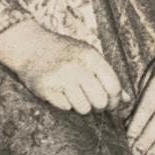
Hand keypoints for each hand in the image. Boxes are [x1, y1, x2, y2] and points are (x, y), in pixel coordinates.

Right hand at [0, 18, 123, 114]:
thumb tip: (126, 100)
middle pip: (100, 101)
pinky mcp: (46, 88)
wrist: (29, 45)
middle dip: (98, 106)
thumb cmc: (63, 52)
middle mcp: (76, 66)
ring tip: (74, 93)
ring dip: (80, 105)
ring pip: (83, 108)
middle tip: (92, 101)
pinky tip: (59, 92)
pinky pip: (65, 108)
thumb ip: (107, 76)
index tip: (112, 105)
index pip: (113, 86)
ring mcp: (60, 77)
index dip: (115, 100)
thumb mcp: (88, 56)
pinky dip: (64, 103)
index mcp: (90, 56)